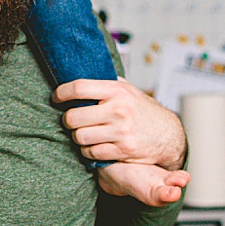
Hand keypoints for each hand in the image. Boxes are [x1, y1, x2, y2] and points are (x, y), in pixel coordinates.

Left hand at [54, 77, 186, 169]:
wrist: (168, 135)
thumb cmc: (143, 110)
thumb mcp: (128, 90)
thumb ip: (106, 83)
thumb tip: (80, 72)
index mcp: (117, 91)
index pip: (79, 88)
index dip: (61, 92)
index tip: (56, 97)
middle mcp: (119, 110)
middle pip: (73, 117)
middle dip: (68, 120)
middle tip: (71, 120)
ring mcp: (121, 131)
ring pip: (80, 137)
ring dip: (77, 137)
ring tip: (83, 133)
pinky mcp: (122, 150)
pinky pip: (91, 153)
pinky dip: (88, 151)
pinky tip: (93, 145)